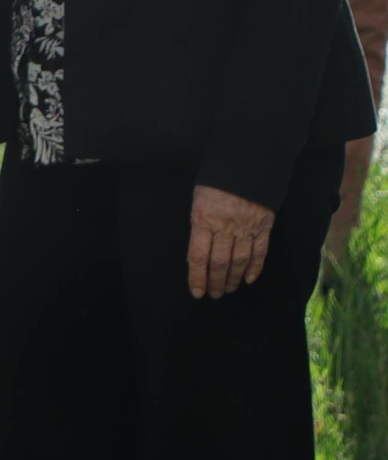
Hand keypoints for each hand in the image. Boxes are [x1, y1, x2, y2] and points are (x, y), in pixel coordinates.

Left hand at [188, 184, 275, 299]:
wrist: (246, 164)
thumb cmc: (215, 183)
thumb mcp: (198, 201)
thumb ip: (198, 226)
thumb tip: (196, 256)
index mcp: (203, 218)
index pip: (198, 256)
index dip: (197, 277)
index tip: (196, 292)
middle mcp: (225, 226)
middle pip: (219, 262)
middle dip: (215, 282)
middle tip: (214, 295)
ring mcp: (246, 227)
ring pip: (239, 260)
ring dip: (233, 279)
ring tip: (227, 290)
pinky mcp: (263, 226)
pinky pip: (259, 252)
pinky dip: (254, 268)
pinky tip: (248, 279)